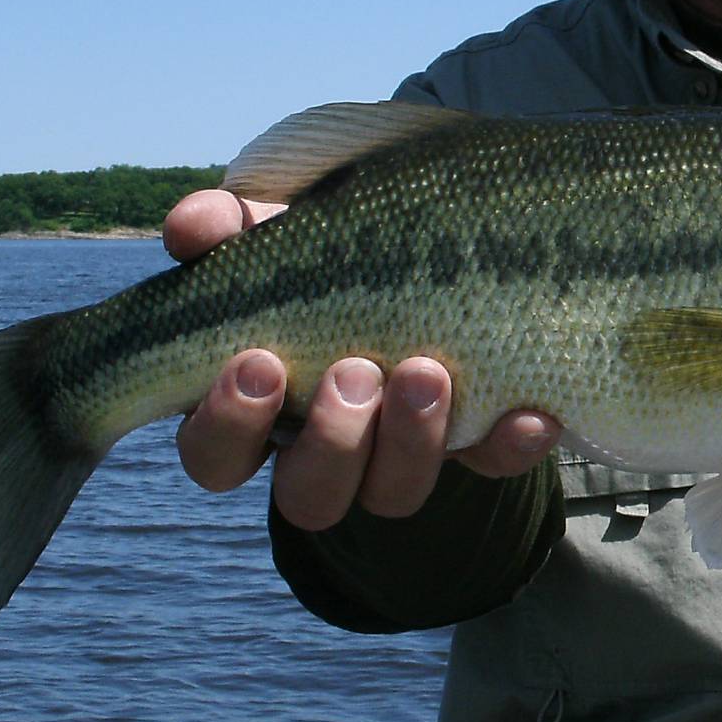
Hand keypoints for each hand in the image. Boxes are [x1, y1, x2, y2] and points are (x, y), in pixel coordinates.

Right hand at [163, 187, 562, 527]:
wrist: (430, 251)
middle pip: (310, 494)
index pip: (215, 454)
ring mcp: (400, 454)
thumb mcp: (274, 230)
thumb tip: (189, 227)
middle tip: (354, 370)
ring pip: (393, 494)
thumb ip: (225, 227)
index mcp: (253, 410)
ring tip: (428, 372)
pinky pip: (493, 467)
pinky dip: (510, 445)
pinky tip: (532, 412)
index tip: (256, 360)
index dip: (227, 423)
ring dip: (412, 443)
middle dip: (333, 440)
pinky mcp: (474, 443)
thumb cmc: (323, 249)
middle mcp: (324, 450)